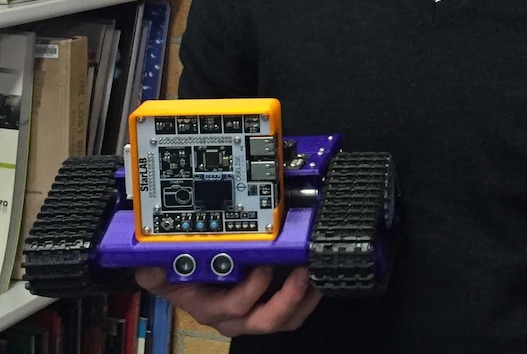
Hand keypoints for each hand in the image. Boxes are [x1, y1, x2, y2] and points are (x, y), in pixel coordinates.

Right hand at [135, 265, 322, 335]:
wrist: (192, 286)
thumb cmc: (184, 279)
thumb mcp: (166, 276)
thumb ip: (156, 273)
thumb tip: (148, 269)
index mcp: (212, 308)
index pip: (233, 307)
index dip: (250, 292)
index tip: (263, 267)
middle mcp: (235, 316)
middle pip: (265, 320)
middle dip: (287, 300)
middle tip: (302, 273)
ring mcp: (254, 313)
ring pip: (283, 319)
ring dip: (303, 300)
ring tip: (315, 276)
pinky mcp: (269, 304)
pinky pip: (291, 311)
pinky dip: (306, 298)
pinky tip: (316, 279)